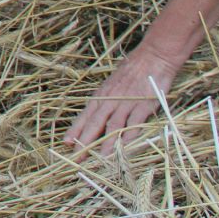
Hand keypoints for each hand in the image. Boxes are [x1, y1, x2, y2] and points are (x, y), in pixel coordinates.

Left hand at [64, 39, 185, 157]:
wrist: (153, 57)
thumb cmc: (132, 70)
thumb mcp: (112, 83)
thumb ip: (105, 100)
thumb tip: (96, 115)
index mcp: (101, 95)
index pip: (85, 115)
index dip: (75, 130)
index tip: (66, 143)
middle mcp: (111, 100)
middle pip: (95, 123)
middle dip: (85, 142)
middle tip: (77, 158)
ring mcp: (127, 103)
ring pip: (113, 127)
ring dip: (106, 144)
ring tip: (99, 159)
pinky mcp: (144, 105)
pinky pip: (134, 124)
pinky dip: (129, 137)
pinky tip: (124, 148)